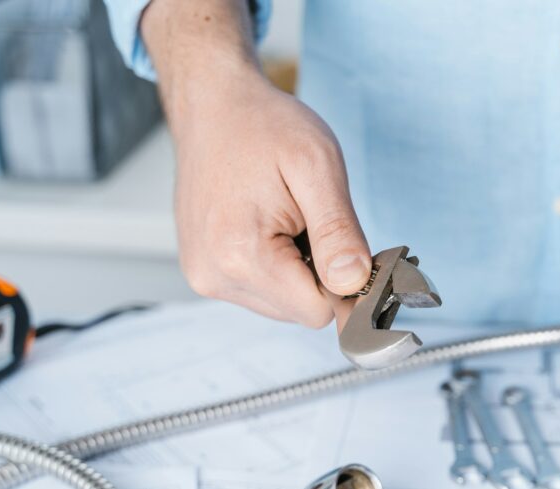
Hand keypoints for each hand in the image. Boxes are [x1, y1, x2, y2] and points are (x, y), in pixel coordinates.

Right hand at [171, 67, 369, 328]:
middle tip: (310, 218)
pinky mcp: (204, 271)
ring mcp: (205, 276)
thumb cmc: (263, 126)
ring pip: (284, 304)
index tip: (342, 238)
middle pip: (302, 311)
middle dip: (320, 272)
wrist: (212, 105)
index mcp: (241, 254)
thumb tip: (355, 284)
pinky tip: (269, 225)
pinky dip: (278, 265)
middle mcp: (215, 275)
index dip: (344, 280)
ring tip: (286, 217)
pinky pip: (263, 291)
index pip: (318, 311)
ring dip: (299, 269)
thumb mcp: (317, 166)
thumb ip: (339, 232)